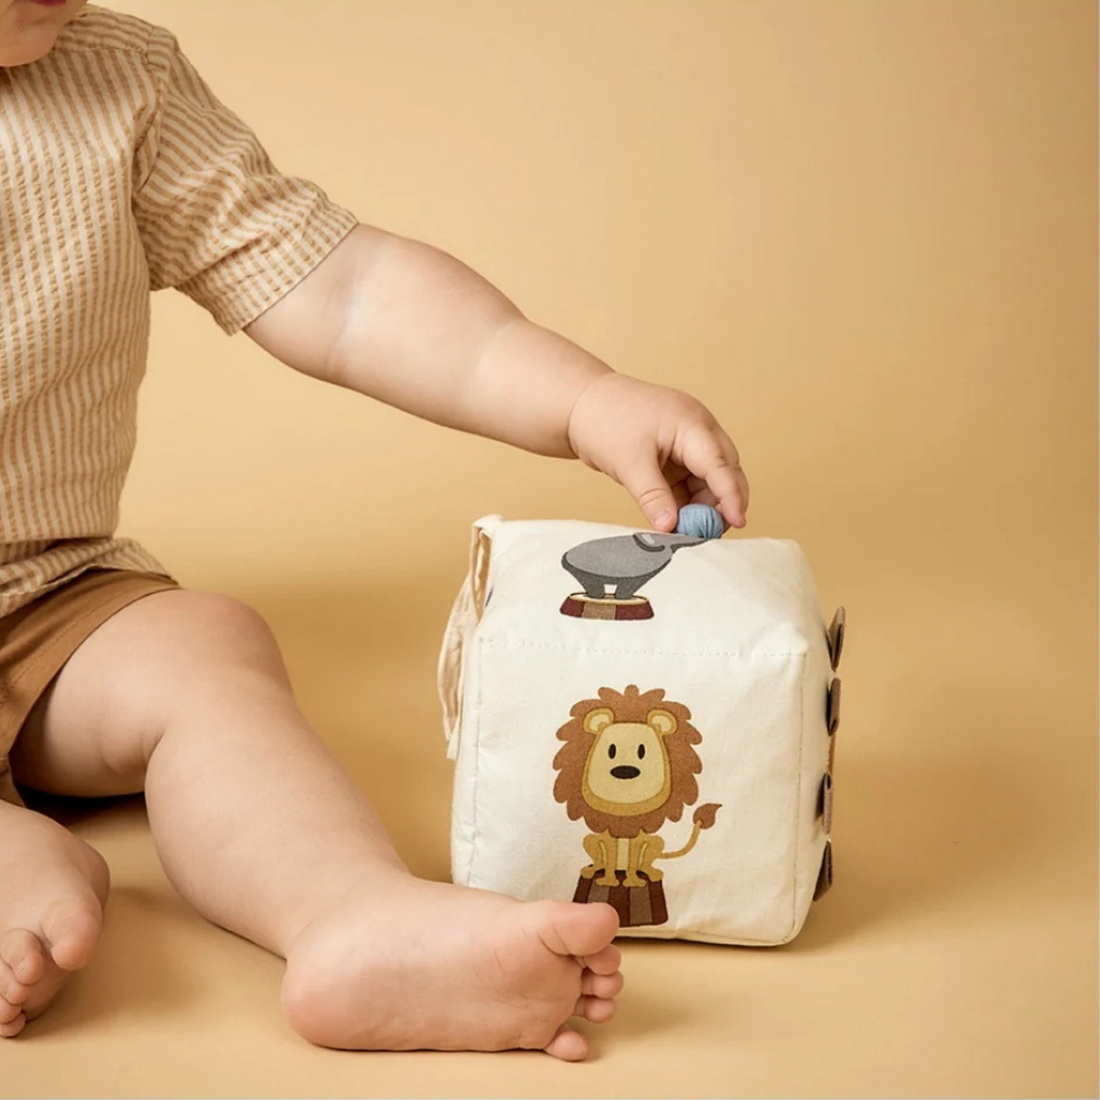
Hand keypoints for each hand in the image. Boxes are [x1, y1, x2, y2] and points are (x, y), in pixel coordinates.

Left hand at [566, 374, 749, 531]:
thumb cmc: (605, 421)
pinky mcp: (675, 455)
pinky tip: (679, 520)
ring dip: (704, 505)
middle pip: (725, 471)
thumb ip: (653, 496)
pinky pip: (691, 481)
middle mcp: (697, 431)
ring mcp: (688, 442)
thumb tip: (670, 527)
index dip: (732, 496)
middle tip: (711, 534)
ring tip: (689, 532)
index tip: (739, 522)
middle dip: (723, 503)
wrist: (580, 405)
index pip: (720, 465)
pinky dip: (688, 501)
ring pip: (709, 480)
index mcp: (692, 425)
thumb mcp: (629, 463)